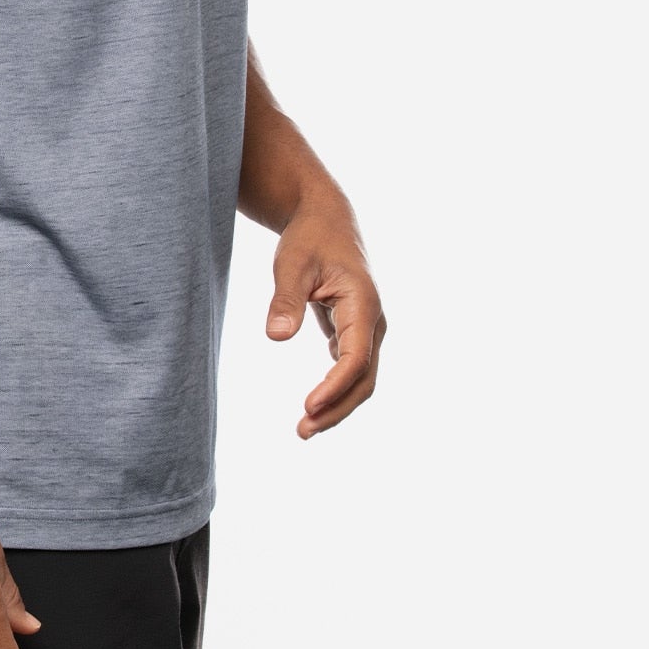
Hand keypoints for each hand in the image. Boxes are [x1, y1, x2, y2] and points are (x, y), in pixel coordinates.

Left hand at [265, 196, 386, 438]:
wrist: (324, 218)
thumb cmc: (309, 238)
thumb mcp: (292, 263)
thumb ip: (286, 299)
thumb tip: (275, 337)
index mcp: (363, 304)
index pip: (355, 358)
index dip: (334, 386)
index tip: (308, 406)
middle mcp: (373, 321)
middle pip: (364, 379)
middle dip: (337, 408)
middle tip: (302, 431)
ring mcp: (367, 328)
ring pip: (360, 378)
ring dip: (336, 405)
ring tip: (303, 428)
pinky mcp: (353, 331)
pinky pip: (350, 369)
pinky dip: (334, 390)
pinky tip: (313, 405)